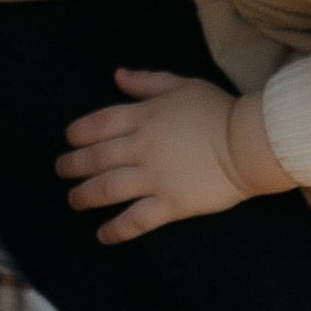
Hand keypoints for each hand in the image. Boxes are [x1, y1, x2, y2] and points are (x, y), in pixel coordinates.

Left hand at [58, 66, 271, 242]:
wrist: (249, 142)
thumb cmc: (218, 110)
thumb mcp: (182, 85)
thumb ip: (147, 82)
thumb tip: (117, 76)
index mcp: (143, 117)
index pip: (98, 124)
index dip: (78, 133)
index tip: (69, 140)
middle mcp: (141, 148)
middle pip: (95, 158)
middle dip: (72, 166)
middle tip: (61, 170)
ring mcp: (153, 178)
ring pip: (106, 189)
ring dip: (84, 196)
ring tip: (74, 200)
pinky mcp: (169, 204)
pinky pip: (135, 220)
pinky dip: (115, 230)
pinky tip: (102, 235)